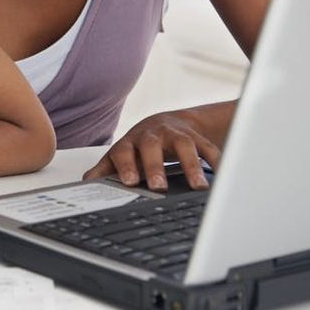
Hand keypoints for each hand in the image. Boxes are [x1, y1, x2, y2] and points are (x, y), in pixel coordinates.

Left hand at [83, 110, 221, 190]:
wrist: (169, 122)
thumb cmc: (141, 145)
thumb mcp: (121, 155)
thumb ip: (105, 170)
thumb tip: (86, 183)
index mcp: (131, 142)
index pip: (124, 151)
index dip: (126, 165)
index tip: (131, 182)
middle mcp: (153, 135)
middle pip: (152, 145)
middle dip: (155, 165)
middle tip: (159, 187)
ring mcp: (177, 134)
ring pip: (185, 145)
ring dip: (192, 166)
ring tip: (199, 187)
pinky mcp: (198, 138)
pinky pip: (209, 148)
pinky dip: (217, 161)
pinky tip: (223, 177)